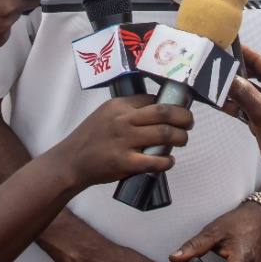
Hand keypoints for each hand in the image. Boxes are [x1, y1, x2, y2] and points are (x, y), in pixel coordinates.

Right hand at [51, 96, 193, 186]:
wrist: (71, 162)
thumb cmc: (90, 138)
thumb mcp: (105, 114)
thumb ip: (127, 111)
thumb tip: (156, 109)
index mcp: (119, 106)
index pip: (153, 99)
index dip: (171, 104)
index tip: (179, 110)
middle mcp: (123, 120)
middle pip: (164, 112)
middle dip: (184, 117)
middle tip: (189, 123)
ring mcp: (124, 141)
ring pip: (165, 134)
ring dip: (180, 138)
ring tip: (182, 140)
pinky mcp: (124, 162)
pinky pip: (155, 160)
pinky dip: (167, 161)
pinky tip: (169, 161)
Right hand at [225, 46, 260, 180]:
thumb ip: (244, 93)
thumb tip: (227, 77)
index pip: (260, 61)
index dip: (244, 52)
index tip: (227, 46)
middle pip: (251, 74)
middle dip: (234, 71)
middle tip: (215, 66)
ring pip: (245, 91)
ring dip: (231, 89)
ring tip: (212, 84)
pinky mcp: (260, 119)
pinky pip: (243, 107)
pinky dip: (232, 105)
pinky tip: (219, 103)